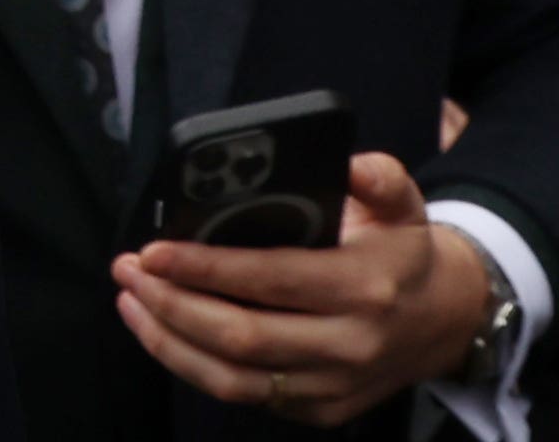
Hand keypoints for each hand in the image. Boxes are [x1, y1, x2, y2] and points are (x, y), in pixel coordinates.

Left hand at [111, 153, 491, 425]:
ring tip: (130, 301)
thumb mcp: (403, 205)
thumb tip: (347, 163)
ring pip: (233, 377)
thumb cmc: (402, 253)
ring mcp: (334, 383)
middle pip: (241, 335)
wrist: (445, 320)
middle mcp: (350, 343)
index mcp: (364, 287)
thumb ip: (378, 176)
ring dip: (168, 340)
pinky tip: (162, 332)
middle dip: (170, 303)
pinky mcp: (320, 408)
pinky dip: (192, 366)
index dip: (204, 268)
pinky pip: (244, 395)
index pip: (271, 280)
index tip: (152, 251)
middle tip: (126, 270)